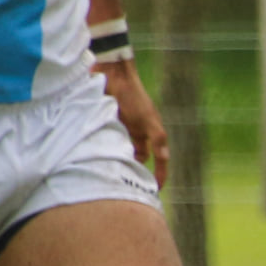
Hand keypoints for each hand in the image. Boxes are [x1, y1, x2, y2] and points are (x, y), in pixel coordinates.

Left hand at [93, 58, 167, 184]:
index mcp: (150, 133)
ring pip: (122, 154)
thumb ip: (157, 138)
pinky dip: (104, 152)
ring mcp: (121, 131)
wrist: (112, 75)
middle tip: (129, 182)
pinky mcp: (106, 127)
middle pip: (138, 160)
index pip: (159, 159)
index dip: (160, 174)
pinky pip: (106, 145)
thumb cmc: (133, 96)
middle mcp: (136, 134)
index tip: (156, 189)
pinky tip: (99, 158)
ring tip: (112, 171)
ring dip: (119, 161)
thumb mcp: (148, 118)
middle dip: (135, 170)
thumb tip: (165, 158)